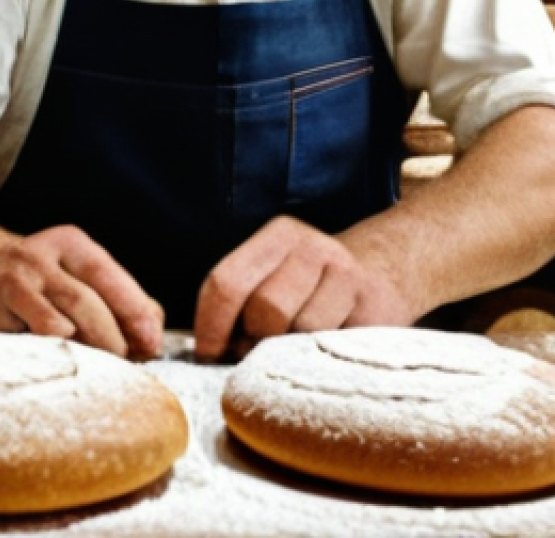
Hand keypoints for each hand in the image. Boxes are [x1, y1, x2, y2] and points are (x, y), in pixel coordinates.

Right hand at [0, 224, 163, 358]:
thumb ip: (114, 295)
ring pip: (61, 320)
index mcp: (70, 244)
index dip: (134, 308)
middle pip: (87, 300)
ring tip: (102, 368)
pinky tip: (64, 360)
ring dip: (88, 348)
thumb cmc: (37, 278)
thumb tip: (154, 327)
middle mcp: (42, 257)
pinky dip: (53, 350)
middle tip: (127, 362)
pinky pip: (29, 335)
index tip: (152, 340)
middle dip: (113, 337)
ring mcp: (15, 283)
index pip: (108, 275)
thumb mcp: (74, 272)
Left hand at [193, 216, 415, 360]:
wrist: (387, 270)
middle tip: (260, 349)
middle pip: (264, 308)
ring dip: (291, 351)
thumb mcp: (275, 273)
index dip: (211, 324)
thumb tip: (207, 349)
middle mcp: (314, 247)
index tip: (207, 353)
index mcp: (279, 236)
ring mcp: (349, 276)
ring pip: (301, 332)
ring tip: (295, 348)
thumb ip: (239, 300)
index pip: (228, 281)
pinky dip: (321, 358)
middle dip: (255, 339)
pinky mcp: (378, 308)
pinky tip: (324, 350)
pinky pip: (334, 347)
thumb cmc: (312, 285)